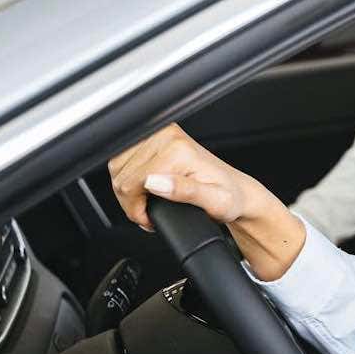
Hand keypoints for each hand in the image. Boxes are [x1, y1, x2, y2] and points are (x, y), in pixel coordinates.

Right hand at [108, 123, 304, 280]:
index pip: (131, 183)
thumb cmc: (229, 197)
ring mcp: (160, 134)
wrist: (237, 191)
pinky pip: (122, 160)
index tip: (150, 219)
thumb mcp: (215, 201)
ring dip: (128, 190)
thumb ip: (185, 192)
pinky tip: (145, 189)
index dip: (136, 209)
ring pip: (117, 167)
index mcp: (178, 150)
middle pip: (121, 175)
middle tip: (150, 213)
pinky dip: (128, 178)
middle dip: (131, 201)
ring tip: (149, 202)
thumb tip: (155, 182)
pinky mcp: (154, 137)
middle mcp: (167, 136)